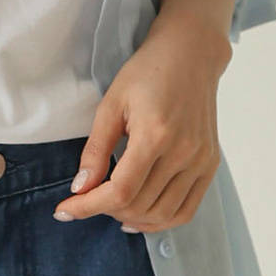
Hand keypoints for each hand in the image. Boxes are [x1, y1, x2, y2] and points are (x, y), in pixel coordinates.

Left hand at [53, 12, 231, 232]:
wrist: (191, 54)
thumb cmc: (148, 73)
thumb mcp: (111, 104)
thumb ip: (96, 150)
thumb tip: (80, 188)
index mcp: (156, 134)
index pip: (120, 191)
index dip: (88, 207)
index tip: (65, 210)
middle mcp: (184, 152)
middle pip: (139, 205)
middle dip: (104, 210)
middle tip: (86, 199)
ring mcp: (201, 161)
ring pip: (162, 214)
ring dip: (130, 218)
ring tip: (110, 207)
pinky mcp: (210, 165)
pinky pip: (186, 210)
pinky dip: (160, 221)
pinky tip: (138, 216)